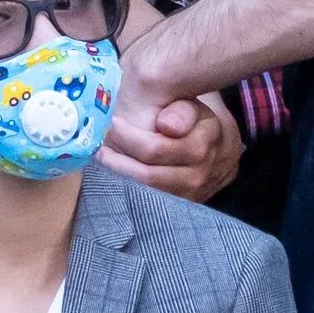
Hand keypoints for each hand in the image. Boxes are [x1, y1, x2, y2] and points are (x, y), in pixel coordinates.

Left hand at [100, 69, 242, 201]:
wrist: (215, 151)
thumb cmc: (193, 122)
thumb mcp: (190, 107)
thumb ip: (181, 111)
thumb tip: (166, 125)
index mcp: (203, 142)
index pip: (158, 149)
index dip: (129, 138)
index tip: (113, 124)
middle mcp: (199, 173)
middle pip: (148, 175)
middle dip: (118, 161)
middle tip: (99, 147)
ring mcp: (191, 193)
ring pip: (147, 193)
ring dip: (120, 178)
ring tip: (103, 160)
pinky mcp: (180, 205)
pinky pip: (150, 203)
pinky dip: (129, 190)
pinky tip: (114, 176)